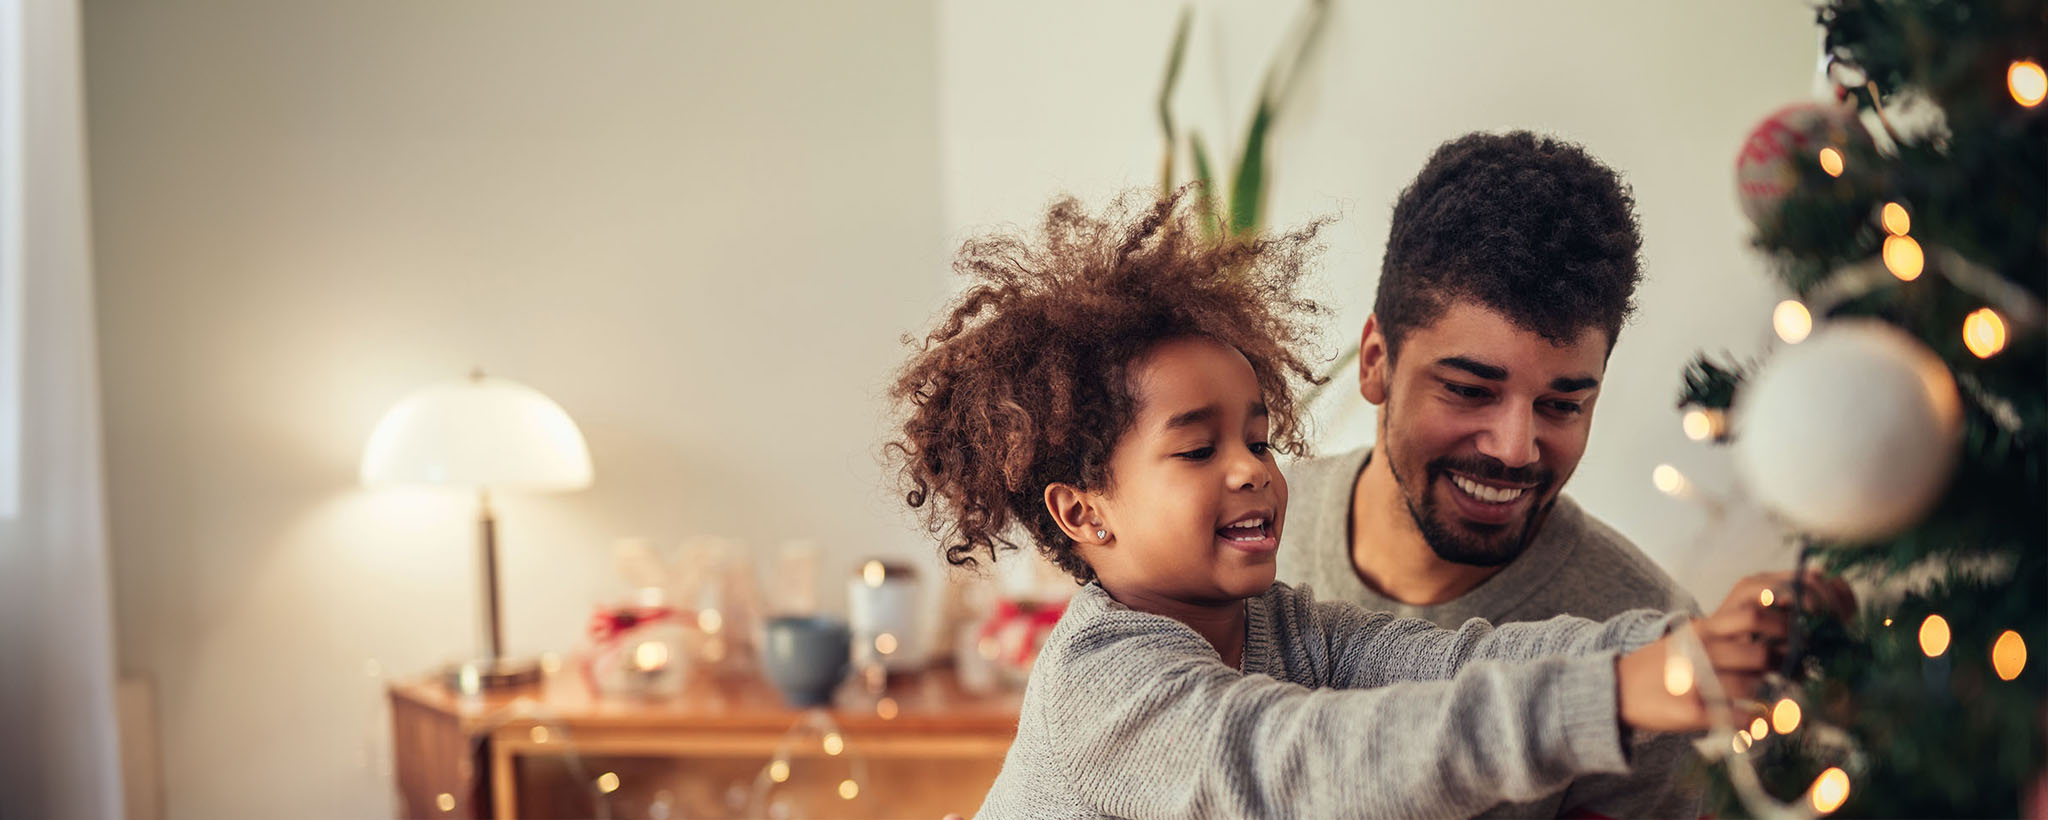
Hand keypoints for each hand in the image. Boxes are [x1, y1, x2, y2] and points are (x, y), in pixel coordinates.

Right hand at [1617, 570, 1854, 731]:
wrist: (1616, 689)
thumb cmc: (1665, 664)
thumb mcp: (1693, 637)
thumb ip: (1730, 630)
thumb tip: (1784, 622)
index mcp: (1704, 628)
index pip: (1753, 608)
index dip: (1787, 615)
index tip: (1809, 622)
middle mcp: (1701, 649)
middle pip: (1759, 645)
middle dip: (1788, 655)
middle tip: (1801, 666)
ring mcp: (1696, 680)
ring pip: (1753, 684)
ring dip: (1776, 694)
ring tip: (1787, 700)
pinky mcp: (1693, 712)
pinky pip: (1740, 718)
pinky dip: (1759, 722)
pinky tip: (1763, 722)